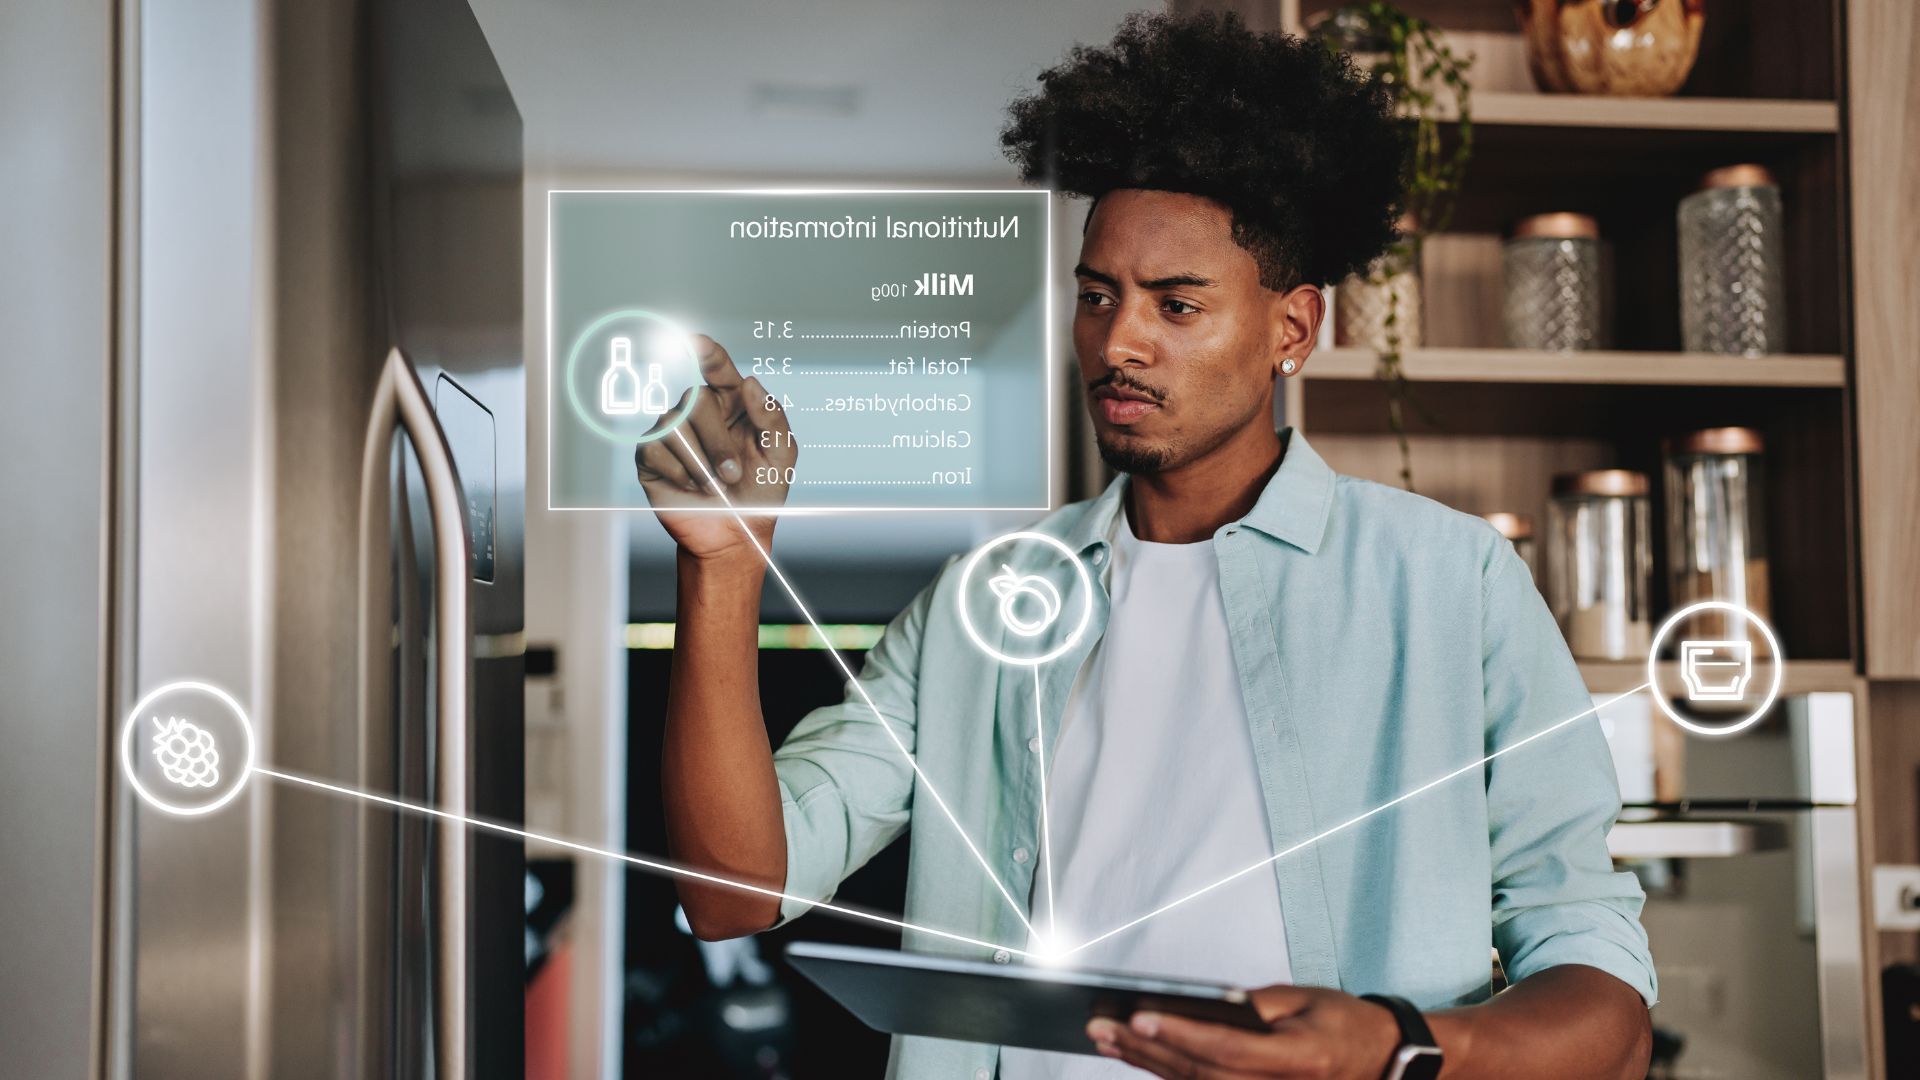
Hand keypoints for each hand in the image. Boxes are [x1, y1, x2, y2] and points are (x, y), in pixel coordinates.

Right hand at [634, 335, 795, 561]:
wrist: (736, 536)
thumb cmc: (761, 493)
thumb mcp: (781, 457)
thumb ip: (773, 419)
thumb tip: (750, 382)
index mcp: (732, 404)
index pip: (717, 367)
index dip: (707, 352)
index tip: (696, 341)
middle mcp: (698, 412)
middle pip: (696, 400)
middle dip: (717, 441)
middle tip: (732, 474)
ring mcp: (672, 432)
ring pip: (674, 425)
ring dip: (700, 463)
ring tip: (715, 487)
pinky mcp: (650, 456)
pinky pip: (655, 448)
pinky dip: (679, 473)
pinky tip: (691, 487)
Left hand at [1087, 985, 1399, 1078]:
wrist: (1380, 1059)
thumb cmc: (1343, 1022)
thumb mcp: (1302, 999)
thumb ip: (1252, 1004)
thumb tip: (1199, 1004)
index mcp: (1297, 1057)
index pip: (1227, 1049)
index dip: (1182, 1035)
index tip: (1141, 1016)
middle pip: (1201, 1074)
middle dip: (1148, 1050)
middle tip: (1102, 1027)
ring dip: (1148, 1065)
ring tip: (1107, 1039)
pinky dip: (1168, 1076)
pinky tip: (1139, 1059)